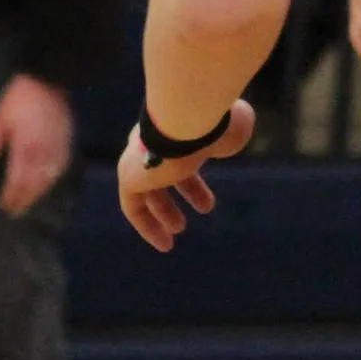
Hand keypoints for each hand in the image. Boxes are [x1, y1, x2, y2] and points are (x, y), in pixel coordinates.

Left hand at [0, 71, 73, 215]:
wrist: (48, 79)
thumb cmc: (19, 98)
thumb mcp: (0, 119)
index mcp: (25, 149)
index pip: (16, 182)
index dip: (9, 197)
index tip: (1, 206)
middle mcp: (44, 155)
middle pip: (33, 187)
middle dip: (22, 201)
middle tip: (13, 213)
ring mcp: (58, 151)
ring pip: (48, 182)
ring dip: (37, 195)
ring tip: (27, 204)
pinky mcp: (67, 145)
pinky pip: (59, 171)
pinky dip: (50, 182)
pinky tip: (44, 185)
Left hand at [118, 95, 256, 251]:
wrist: (186, 116)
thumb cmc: (216, 121)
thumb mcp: (232, 127)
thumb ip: (228, 135)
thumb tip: (231, 139)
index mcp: (180, 124)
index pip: (185, 145)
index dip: (201, 164)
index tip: (214, 181)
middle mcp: (156, 137)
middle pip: (168, 165)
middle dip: (185, 186)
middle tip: (206, 206)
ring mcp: (138, 155)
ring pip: (148, 187)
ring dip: (164, 210)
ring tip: (180, 229)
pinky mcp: (128, 176)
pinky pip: (133, 206)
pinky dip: (147, 225)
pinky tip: (164, 243)